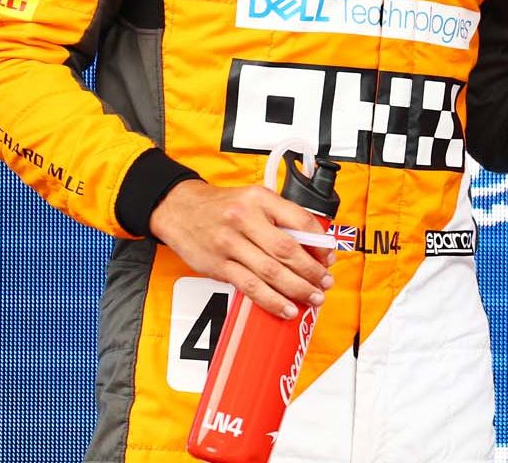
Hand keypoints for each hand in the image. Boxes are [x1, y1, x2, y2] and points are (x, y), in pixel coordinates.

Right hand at [149, 180, 333, 319]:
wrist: (178, 209)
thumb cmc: (222, 206)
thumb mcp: (254, 199)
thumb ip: (281, 216)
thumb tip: (313, 245)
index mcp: (259, 199)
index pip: (300, 220)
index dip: (320, 243)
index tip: (329, 257)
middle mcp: (244, 219)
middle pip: (287, 250)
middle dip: (312, 270)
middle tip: (325, 282)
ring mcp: (229, 243)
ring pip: (271, 272)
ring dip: (297, 288)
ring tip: (314, 297)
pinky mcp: (218, 265)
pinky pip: (250, 287)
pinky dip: (272, 300)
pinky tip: (286, 308)